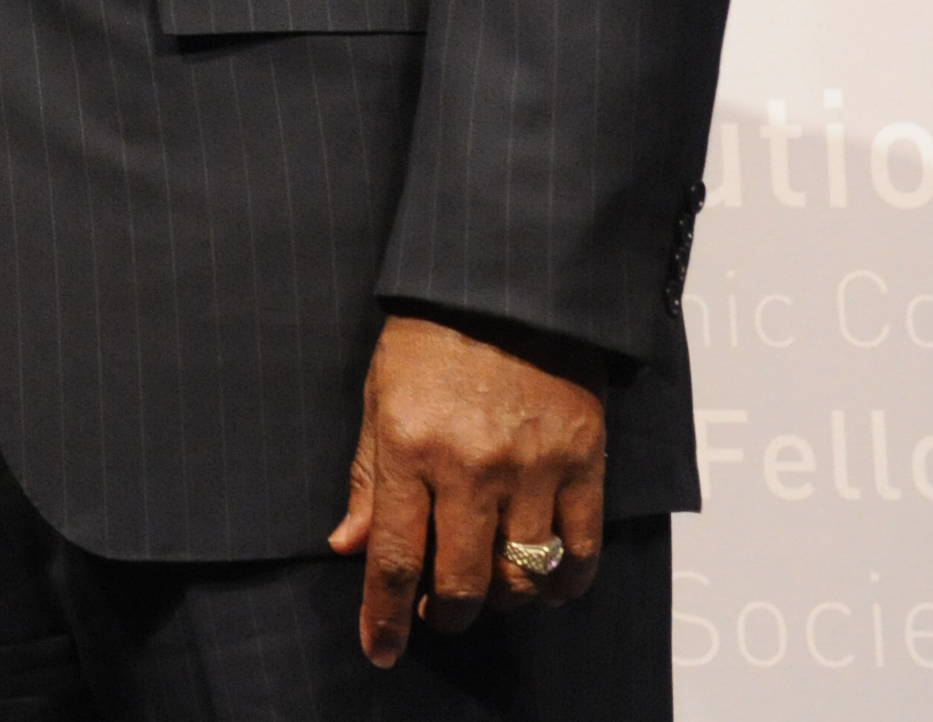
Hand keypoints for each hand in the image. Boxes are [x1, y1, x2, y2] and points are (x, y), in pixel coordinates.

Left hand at [326, 312, 607, 666]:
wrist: (506, 283)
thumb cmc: (429, 336)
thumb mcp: (378, 397)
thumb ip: (368, 479)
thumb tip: (348, 547)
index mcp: (410, 446)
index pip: (396, 559)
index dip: (385, 616)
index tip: (380, 649)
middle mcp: (472, 466)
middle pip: (463, 582)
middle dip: (445, 615)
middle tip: (437, 614)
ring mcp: (534, 467)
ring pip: (521, 577)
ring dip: (500, 602)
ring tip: (486, 591)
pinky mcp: (584, 461)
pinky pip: (579, 552)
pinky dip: (561, 584)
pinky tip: (543, 583)